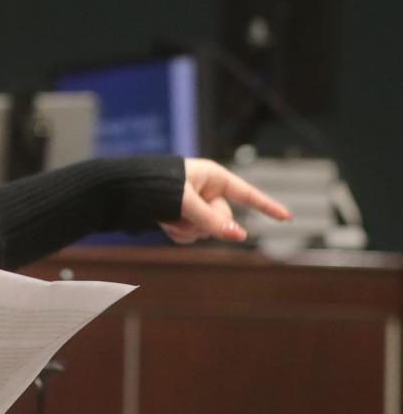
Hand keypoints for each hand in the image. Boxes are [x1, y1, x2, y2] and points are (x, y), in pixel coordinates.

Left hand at [160, 158, 292, 244]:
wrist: (124, 189)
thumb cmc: (156, 184)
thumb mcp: (185, 201)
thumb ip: (211, 219)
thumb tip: (238, 236)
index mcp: (214, 177)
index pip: (248, 194)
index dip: (267, 207)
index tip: (287, 218)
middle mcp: (207, 192)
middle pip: (223, 219)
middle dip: (205, 222)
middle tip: (183, 215)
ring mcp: (195, 207)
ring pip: (205, 231)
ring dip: (187, 229)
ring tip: (168, 217)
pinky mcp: (182, 218)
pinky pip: (190, 235)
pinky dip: (177, 233)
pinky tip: (163, 223)